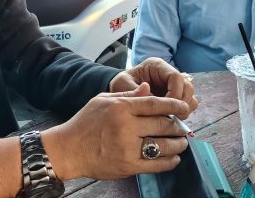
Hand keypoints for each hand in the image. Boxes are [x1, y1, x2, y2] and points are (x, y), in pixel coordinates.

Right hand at [42, 84, 188, 180]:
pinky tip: (174, 158)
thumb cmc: (85, 122)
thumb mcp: (102, 100)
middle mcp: (126, 126)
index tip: (185, 107)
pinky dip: (169, 161)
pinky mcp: (128, 166)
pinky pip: (156, 164)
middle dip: (176, 125)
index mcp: (121, 107)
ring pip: (163, 145)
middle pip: (162, 124)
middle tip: (182, 127)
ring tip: (181, 143)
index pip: (154, 104)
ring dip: (177, 144)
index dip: (174, 105)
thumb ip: (128, 95)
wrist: (69, 149)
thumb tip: (149, 88)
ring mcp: (127, 147)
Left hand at [109, 57, 197, 114]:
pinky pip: (187, 105)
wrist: (120, 93)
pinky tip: (172, 120)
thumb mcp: (122, 84)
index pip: (175, 77)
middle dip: (182, 103)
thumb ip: (134, 90)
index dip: (175, 92)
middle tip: (173, 116)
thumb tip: (148, 91)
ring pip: (190, 96)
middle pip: (187, 86)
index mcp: (157, 66)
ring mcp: (173, 86)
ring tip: (173, 119)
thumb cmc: (121, 84)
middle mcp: (168, 74)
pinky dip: (182, 113)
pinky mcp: (175, 98)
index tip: (166, 107)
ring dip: (184, 109)